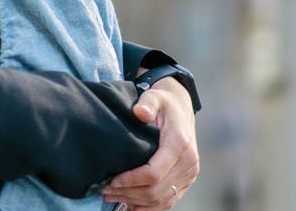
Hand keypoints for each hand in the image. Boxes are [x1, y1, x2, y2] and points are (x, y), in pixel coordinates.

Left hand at [102, 77, 198, 209]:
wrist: (181, 107)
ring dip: (135, 202)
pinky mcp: (187, 180)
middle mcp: (189, 162)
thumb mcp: (155, 96)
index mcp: (180, 144)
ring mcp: (190, 173)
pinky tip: (131, 205)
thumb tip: (140, 112)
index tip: (111, 180)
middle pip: (156, 191)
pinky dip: (150, 207)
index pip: (154, 173)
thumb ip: (147, 103)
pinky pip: (169, 201)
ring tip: (113, 197)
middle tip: (105, 191)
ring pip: (161, 199)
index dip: (131, 181)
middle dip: (128, 194)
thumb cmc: (164, 103)